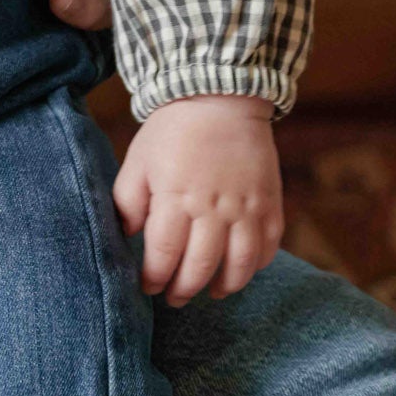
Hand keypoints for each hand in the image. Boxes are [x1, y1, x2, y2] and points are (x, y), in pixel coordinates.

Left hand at [113, 96, 284, 305]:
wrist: (220, 96)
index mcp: (175, 199)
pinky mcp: (270, 202)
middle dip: (184, 290)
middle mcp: (213, 209)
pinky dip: (256, 265)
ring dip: (224, 286)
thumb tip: (125, 237)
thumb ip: (128, 203)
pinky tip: (241, 270)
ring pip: (239, 264)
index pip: (164, 255)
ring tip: (210, 293)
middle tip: (174, 299)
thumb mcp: (137, 163)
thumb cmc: (172, 131)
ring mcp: (246, 207)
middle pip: (200, 267)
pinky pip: (269, 245)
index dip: (154, 278)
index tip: (147, 287)